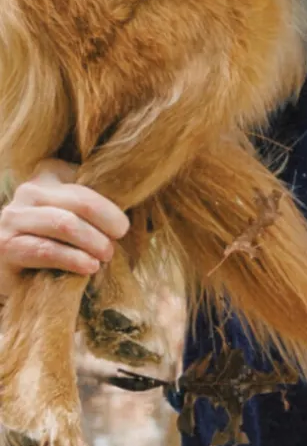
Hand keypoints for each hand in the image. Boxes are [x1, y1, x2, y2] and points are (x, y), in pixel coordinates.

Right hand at [0, 159, 128, 297]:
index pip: (91, 181)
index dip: (113, 203)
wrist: (14, 272)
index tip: (126, 226)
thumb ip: (105, 210)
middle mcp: (29, 190)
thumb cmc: (57, 241)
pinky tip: (89, 267)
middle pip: (80, 200)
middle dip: (108, 221)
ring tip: (106, 255)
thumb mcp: (80, 217)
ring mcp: (14, 217)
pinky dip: (73, 259)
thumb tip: (153, 220)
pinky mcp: (6, 246)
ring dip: (93, 242)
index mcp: (51, 173)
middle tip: (120, 239)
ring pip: (65, 224)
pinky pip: (46, 250)